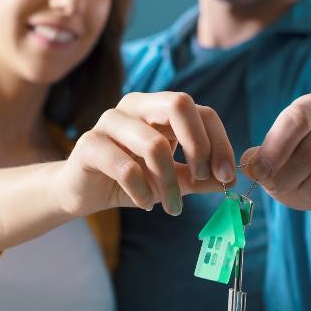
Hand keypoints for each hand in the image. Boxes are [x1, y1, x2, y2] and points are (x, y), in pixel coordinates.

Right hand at [57, 92, 235, 216]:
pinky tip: (145, 203)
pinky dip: (142, 191)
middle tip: (202, 178)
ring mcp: (109, 121)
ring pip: (154, 145)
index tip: (226, 176)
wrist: (81, 191)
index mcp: (158, 108)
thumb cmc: (128, 181)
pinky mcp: (89, 144)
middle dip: (199, 146)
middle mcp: (135, 106)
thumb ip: (198, 178)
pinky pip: (126, 168)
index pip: (200, 111)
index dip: (219, 142)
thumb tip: (229, 180)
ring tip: (171, 205)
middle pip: (179, 104)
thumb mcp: (170, 180)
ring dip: (169, 183)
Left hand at [240, 94, 310, 220]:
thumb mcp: (281, 158)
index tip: (261, 173)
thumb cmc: (310, 163)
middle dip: (287, 182)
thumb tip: (249, 163)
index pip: (294, 121)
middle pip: (309, 155)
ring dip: (309, 196)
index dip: (274, 149)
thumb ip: (261, 160)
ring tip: (307, 195)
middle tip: (283, 189)